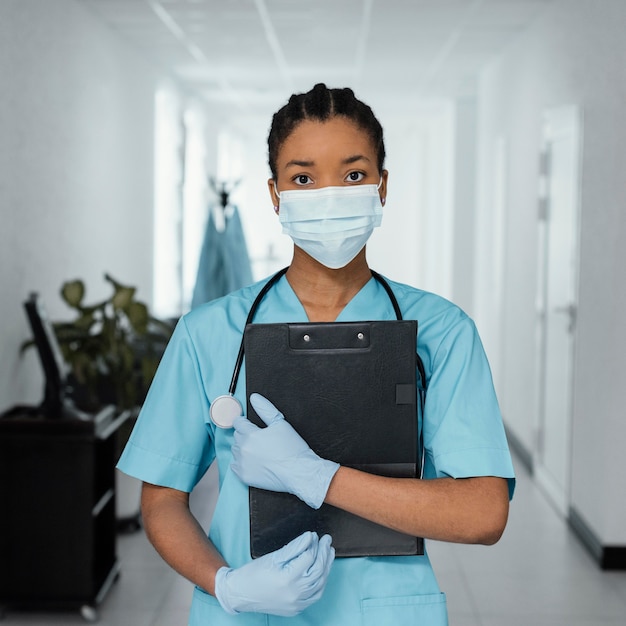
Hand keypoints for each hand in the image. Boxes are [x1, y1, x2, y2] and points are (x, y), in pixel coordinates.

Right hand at [214, 531, 334, 615]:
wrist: (241, 594)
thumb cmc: (254, 573)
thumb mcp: (273, 556)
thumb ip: (294, 547)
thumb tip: (310, 537)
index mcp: (287, 578)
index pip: (308, 558)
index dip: (313, 544)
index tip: (314, 534)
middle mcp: (294, 593)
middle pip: (317, 570)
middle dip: (324, 553)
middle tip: (326, 540)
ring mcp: (297, 603)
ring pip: (319, 583)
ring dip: (326, 566)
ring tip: (328, 552)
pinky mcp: (296, 608)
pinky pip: (315, 595)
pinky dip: (321, 581)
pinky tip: (323, 571)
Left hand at [232, 393, 339, 508]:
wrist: (299, 472)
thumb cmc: (292, 449)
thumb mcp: (280, 423)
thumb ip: (265, 408)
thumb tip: (254, 398)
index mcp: (250, 434)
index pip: (238, 423)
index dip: (245, 422)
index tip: (251, 426)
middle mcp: (243, 449)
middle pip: (236, 436)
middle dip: (245, 435)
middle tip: (260, 440)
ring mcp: (243, 464)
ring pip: (235, 451)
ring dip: (243, 449)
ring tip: (259, 451)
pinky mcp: (244, 476)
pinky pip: (235, 466)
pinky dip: (241, 463)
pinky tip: (254, 462)